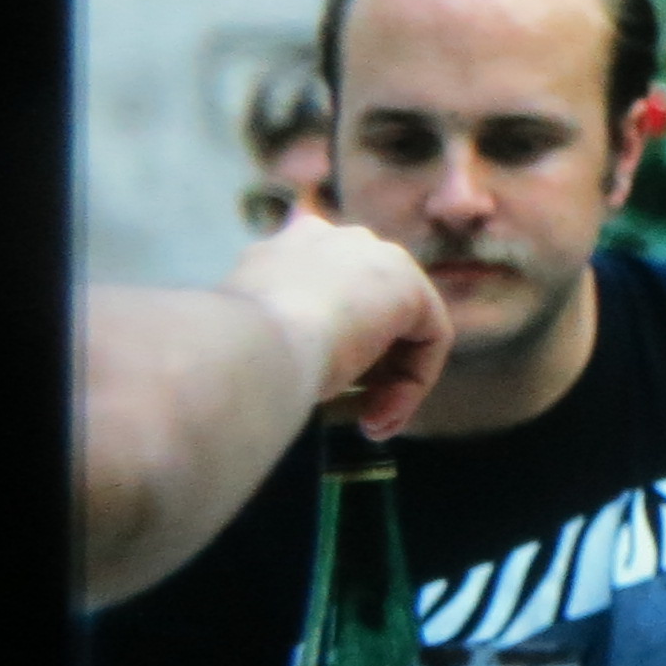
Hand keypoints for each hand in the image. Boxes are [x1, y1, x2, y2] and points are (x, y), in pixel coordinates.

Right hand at [221, 213, 451, 438]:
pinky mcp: (410, 286)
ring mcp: (376, 257)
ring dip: (388, 386)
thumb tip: (298, 360)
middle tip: (352, 413)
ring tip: (366, 425)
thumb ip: (284, 330)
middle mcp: (337, 240)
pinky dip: (412, 386)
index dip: (332, 342)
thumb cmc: (237, 351)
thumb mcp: (254, 335)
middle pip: (371, 308)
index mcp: (291, 247)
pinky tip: (377, 417)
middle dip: (369, 368)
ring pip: (400, 330)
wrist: (246, 347)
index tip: (315, 381)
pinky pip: (429, 340)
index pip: (330, 289)